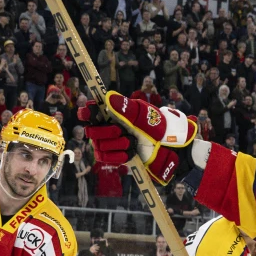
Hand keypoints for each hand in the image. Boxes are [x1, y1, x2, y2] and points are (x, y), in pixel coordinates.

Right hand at [80, 90, 197, 184]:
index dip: (86, 111)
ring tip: (131, 142)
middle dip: (105, 132)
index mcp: (113, 113)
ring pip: (98, 146)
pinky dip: (117, 156)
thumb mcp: (144, 115)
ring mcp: (109, 142)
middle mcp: (108, 126)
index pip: (91, 110)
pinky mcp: (113, 157)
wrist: (169, 149)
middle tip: (121, 132)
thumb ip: (126, 107)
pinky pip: (104, 158)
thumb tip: (108, 97)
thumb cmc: (158, 127)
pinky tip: (129, 153)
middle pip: (91, 130)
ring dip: (115, 145)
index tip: (88, 112)